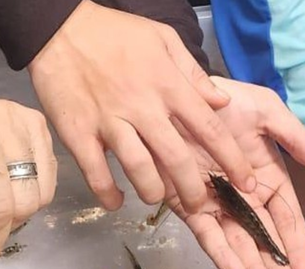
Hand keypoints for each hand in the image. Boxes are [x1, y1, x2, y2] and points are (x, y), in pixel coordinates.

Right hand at [28, 1, 254, 213]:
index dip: (232, 159)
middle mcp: (143, 107)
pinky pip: (96, 173)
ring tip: (156, 198)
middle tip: (199, 205)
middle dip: (193, 190)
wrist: (59, 28)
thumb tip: (223, 102)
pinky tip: (116, 200)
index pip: (209, 129)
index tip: (245, 181)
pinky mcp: (78, 133)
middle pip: (177, 159)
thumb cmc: (115, 33)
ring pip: (139, 169)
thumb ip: (193, 74)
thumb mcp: (163, 39)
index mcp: (168, 85)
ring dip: (152, 192)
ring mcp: (109, 122)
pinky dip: (108, 193)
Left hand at [165, 77, 304, 268]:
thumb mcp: (268, 113)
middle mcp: (243, 194)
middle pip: (263, 236)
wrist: (179, 94)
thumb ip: (296, 138)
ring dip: (251, 267)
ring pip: (236, 241)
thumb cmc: (227, 100)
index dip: (296, 245)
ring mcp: (215, 202)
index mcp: (267, 176)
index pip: (286, 216)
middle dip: (274, 265)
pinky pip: (205, 232)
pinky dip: (220, 253)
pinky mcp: (187, 205)